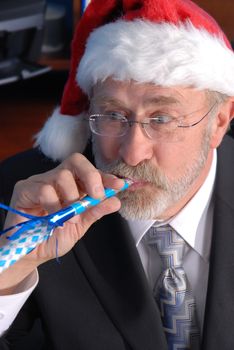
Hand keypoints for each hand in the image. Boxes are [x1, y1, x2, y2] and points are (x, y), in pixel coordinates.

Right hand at [0, 153, 123, 289]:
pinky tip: (54, 218)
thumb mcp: (80, 225)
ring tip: (70, 217)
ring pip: (62, 175)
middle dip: (91, 176)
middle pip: (76, 161)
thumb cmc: (54, 236)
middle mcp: (57, 179)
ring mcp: (40, 181)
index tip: (120, 185)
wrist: (32, 253)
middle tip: (96, 195)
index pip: (91, 172)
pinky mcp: (24, 189)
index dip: (106, 176)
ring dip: (71, 198)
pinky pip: (44, 189)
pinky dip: (54, 205)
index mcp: (73, 185)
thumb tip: (116, 201)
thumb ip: (95, 211)